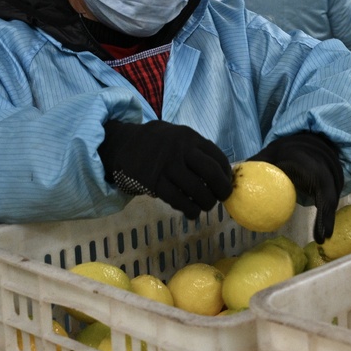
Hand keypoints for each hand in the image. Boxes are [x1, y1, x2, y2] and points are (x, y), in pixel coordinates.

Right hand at [99, 119, 233, 216]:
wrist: (123, 144)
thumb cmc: (157, 144)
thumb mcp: (178, 137)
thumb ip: (197, 150)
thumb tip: (222, 173)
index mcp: (190, 137)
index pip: (218, 157)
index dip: (226, 174)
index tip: (226, 183)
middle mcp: (180, 150)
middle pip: (211, 173)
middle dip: (221, 190)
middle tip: (221, 197)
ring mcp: (167, 166)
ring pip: (197, 190)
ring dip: (206, 203)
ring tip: (205, 206)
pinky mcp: (154, 182)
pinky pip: (178, 200)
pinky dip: (189, 210)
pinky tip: (191, 212)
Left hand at [252, 132, 344, 243]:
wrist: (307, 140)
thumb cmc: (285, 150)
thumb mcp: (269, 154)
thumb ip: (253, 166)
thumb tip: (230, 184)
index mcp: (310, 163)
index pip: (318, 184)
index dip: (318, 204)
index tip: (307, 214)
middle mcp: (325, 169)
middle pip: (330, 195)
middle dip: (327, 217)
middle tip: (321, 238)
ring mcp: (333, 175)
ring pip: (333, 199)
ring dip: (328, 220)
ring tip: (321, 239)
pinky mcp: (334, 182)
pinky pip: (330, 200)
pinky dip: (327, 215)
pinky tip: (321, 233)